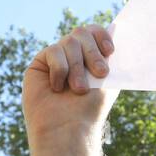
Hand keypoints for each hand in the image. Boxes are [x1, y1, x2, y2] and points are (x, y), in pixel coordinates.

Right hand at [23, 25, 117, 155]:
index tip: (111, 51)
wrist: (68, 129)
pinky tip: (58, 87)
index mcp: (90, 58)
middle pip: (83, 33)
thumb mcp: (107, 80)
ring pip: (70, 42)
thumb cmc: (90, 109)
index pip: (95, 32)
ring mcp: (56, 58)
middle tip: (100, 74)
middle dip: (93, 53)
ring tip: (78, 89)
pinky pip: (53, 52)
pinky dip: (60, 70)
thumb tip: (115, 26)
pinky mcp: (39, 64)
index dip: (102, 35)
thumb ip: (108, 54)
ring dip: (78, 67)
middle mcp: (74, 56)